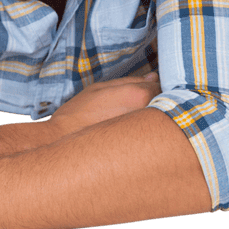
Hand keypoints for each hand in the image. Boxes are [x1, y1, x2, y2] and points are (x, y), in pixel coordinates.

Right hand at [46, 72, 161, 140]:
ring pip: (161, 122)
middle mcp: (147, 115)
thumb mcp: (101, 87)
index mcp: (139, 95)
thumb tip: (154, 77)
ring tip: (136, 122)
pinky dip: (149, 135)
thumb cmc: (79, 114)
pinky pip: (152, 138)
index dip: (155, 87)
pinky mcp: (142, 151)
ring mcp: (146, 135)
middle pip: (166, 105)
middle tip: (140, 108)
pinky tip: (135, 137)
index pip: (162, 86)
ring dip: (155, 119)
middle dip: (160, 104)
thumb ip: (131, 81)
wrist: (62, 144)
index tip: (147, 90)